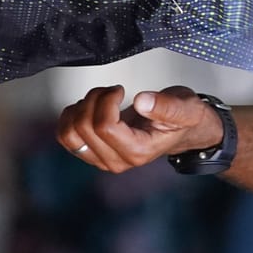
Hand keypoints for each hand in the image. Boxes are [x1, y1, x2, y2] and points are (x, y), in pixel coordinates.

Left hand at [54, 84, 222, 173]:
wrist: (182, 130)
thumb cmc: (183, 119)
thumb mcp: (186, 109)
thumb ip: (167, 106)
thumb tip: (142, 101)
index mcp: (138, 152)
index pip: (104, 127)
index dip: (106, 101)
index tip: (120, 90)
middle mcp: (117, 161)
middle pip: (84, 128)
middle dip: (94, 100)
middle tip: (112, 91)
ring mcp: (102, 159)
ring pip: (69, 134)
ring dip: (80, 108)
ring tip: (101, 99)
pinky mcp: (92, 153)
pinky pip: (66, 137)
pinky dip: (71, 116)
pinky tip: (90, 108)